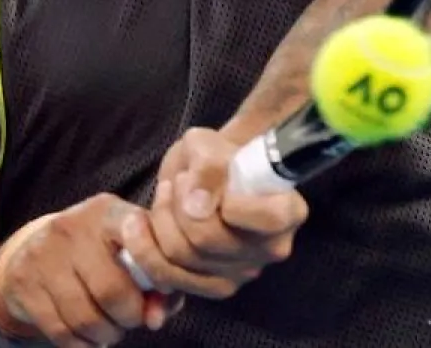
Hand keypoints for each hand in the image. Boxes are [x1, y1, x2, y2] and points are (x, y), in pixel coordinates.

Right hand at [0, 195, 183, 347]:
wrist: (36, 247)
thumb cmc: (99, 252)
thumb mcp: (128, 249)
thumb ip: (155, 279)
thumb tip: (155, 318)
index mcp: (107, 212)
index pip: (140, 236)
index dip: (158, 271)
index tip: (162, 289)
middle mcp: (73, 227)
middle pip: (111, 291)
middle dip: (130, 317)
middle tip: (132, 319)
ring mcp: (44, 254)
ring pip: (85, 317)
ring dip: (106, 334)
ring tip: (111, 329)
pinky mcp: (23, 281)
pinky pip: (60, 331)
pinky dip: (82, 345)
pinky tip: (89, 337)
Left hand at [119, 127, 308, 299]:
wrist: (208, 174)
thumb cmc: (217, 155)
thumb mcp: (209, 144)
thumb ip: (208, 167)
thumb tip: (198, 205)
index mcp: (288, 210)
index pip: (269, 218)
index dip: (235, 202)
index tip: (216, 177)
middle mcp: (271, 248)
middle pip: (211, 240)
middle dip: (180, 205)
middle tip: (178, 181)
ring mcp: (244, 272)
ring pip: (184, 258)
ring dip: (161, 220)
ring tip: (165, 193)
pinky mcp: (214, 286)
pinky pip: (170, 277)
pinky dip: (147, 249)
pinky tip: (142, 223)